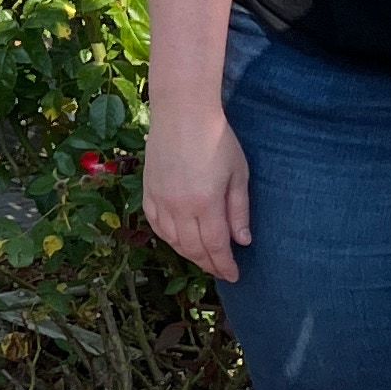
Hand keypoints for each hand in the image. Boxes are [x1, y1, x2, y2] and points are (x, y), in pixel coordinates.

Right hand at [141, 105, 253, 281]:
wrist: (182, 114)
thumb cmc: (217, 139)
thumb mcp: (238, 174)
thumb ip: (238, 210)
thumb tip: (242, 240)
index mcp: (205, 204)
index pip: (215, 246)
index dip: (224, 264)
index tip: (234, 276)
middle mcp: (179, 207)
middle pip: (193, 248)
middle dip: (209, 264)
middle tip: (221, 271)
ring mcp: (160, 200)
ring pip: (173, 240)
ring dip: (189, 254)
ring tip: (203, 258)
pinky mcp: (148, 192)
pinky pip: (156, 225)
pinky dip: (168, 238)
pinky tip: (179, 240)